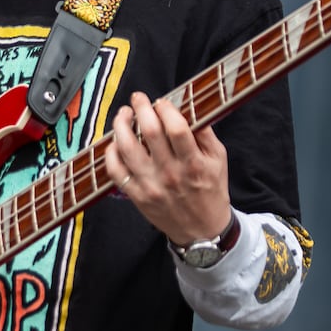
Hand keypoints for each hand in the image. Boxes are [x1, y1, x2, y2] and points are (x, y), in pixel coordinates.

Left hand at [104, 91, 233, 247]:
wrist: (202, 231)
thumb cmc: (211, 191)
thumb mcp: (219, 160)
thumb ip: (205, 134)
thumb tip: (188, 108)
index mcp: (193, 163)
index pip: (176, 127)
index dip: (166, 108)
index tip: (162, 102)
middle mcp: (170, 173)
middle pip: (150, 132)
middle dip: (141, 108)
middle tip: (138, 99)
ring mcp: (150, 185)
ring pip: (127, 148)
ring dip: (121, 125)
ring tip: (124, 115)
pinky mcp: (137, 196)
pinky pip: (115, 171)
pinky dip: (111, 152)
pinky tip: (115, 142)